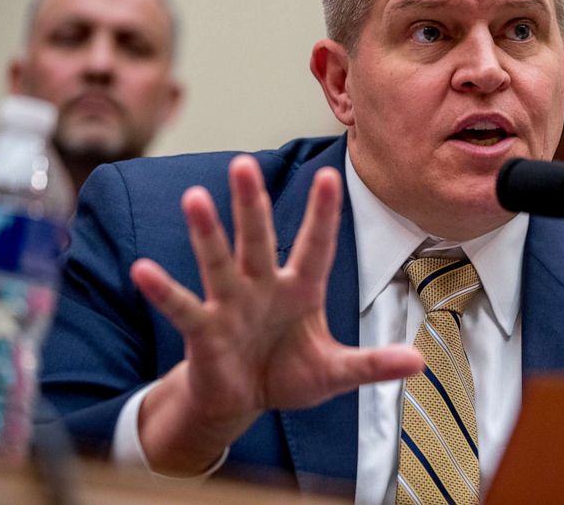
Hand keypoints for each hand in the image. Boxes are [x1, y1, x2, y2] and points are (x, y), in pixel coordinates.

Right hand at [129, 155, 422, 474]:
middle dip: (253, 204)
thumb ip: (373, 364)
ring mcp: (231, 304)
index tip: (330, 174)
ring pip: (218, 261)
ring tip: (194, 197)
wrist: (245, 399)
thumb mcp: (336, 372)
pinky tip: (143, 269)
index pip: (315, 245)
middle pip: (259, 239)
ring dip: (207, 233)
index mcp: (301, 288)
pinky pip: (182, 305)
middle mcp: (264, 286)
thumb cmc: (289, 373)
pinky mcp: (203, 329)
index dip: (322, 214)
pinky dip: (163, 290)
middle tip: (244, 164)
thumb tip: (420, 363)